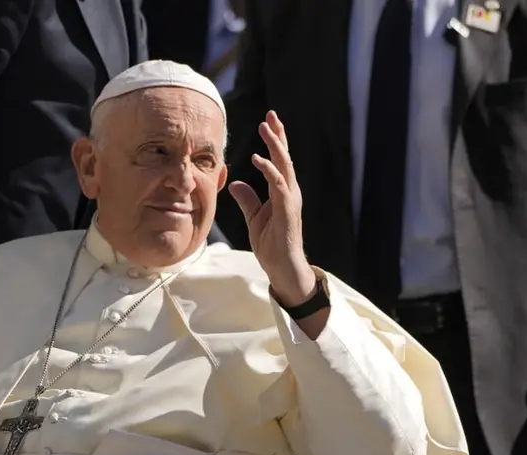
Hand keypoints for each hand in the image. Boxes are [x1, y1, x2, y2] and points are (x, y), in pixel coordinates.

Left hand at [228, 111, 314, 305]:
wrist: (283, 268)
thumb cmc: (272, 245)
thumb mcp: (254, 219)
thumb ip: (248, 200)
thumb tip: (236, 183)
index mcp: (282, 192)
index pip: (278, 161)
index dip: (274, 141)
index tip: (267, 121)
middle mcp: (289, 191)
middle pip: (284, 157)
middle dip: (278, 135)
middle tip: (270, 114)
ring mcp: (290, 200)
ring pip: (284, 166)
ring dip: (275, 146)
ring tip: (266, 128)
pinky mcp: (287, 210)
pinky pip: (279, 186)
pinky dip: (269, 170)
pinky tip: (259, 159)